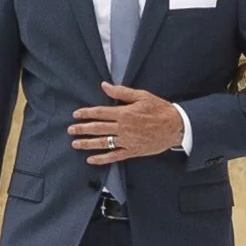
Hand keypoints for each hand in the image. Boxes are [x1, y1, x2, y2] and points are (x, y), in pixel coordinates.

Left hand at [68, 82, 185, 162]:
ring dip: (87, 144)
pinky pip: (114, 156)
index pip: (100, 113)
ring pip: (103, 143)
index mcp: (124, 113)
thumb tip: (104, 86)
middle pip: (98, 129)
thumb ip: (121, 92)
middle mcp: (123, 128)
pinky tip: (91, 160)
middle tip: (70, 130)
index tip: (76, 114)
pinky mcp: (132, 151)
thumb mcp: (141, 96)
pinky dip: (102, 159)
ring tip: (75, 144)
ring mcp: (127, 141)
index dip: (86, 113)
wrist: (175, 126)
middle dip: (82, 129)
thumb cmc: (159, 109)